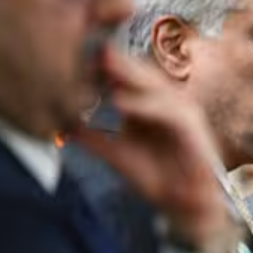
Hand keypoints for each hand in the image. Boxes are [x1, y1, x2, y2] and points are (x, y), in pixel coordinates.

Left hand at [71, 48, 230, 251]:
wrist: (185, 204)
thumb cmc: (158, 178)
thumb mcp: (117, 155)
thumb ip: (94, 139)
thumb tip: (61, 127)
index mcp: (151, 106)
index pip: (129, 78)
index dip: (106, 67)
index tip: (77, 59)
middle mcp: (168, 104)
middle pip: (142, 74)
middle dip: (117, 61)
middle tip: (90, 48)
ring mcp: (182, 113)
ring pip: (155, 86)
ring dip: (130, 74)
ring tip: (103, 62)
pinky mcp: (191, 128)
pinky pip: (167, 111)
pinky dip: (144, 105)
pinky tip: (119, 101)